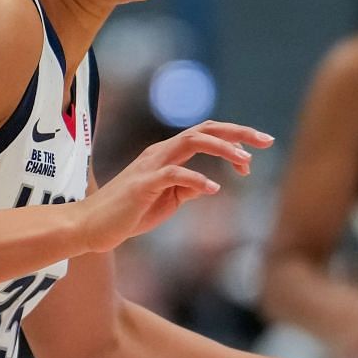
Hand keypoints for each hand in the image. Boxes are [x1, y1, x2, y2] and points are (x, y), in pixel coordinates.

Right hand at [74, 121, 272, 253]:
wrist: (90, 227)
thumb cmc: (127, 214)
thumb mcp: (165, 201)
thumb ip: (186, 189)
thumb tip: (209, 184)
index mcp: (166, 155)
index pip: (205, 134)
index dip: (234, 137)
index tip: (258, 149)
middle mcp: (160, 153)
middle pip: (204, 130)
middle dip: (238, 132)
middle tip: (267, 140)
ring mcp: (150, 167)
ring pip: (191, 142)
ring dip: (222, 148)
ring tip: (246, 161)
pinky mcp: (143, 185)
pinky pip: (174, 175)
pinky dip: (197, 179)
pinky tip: (214, 188)